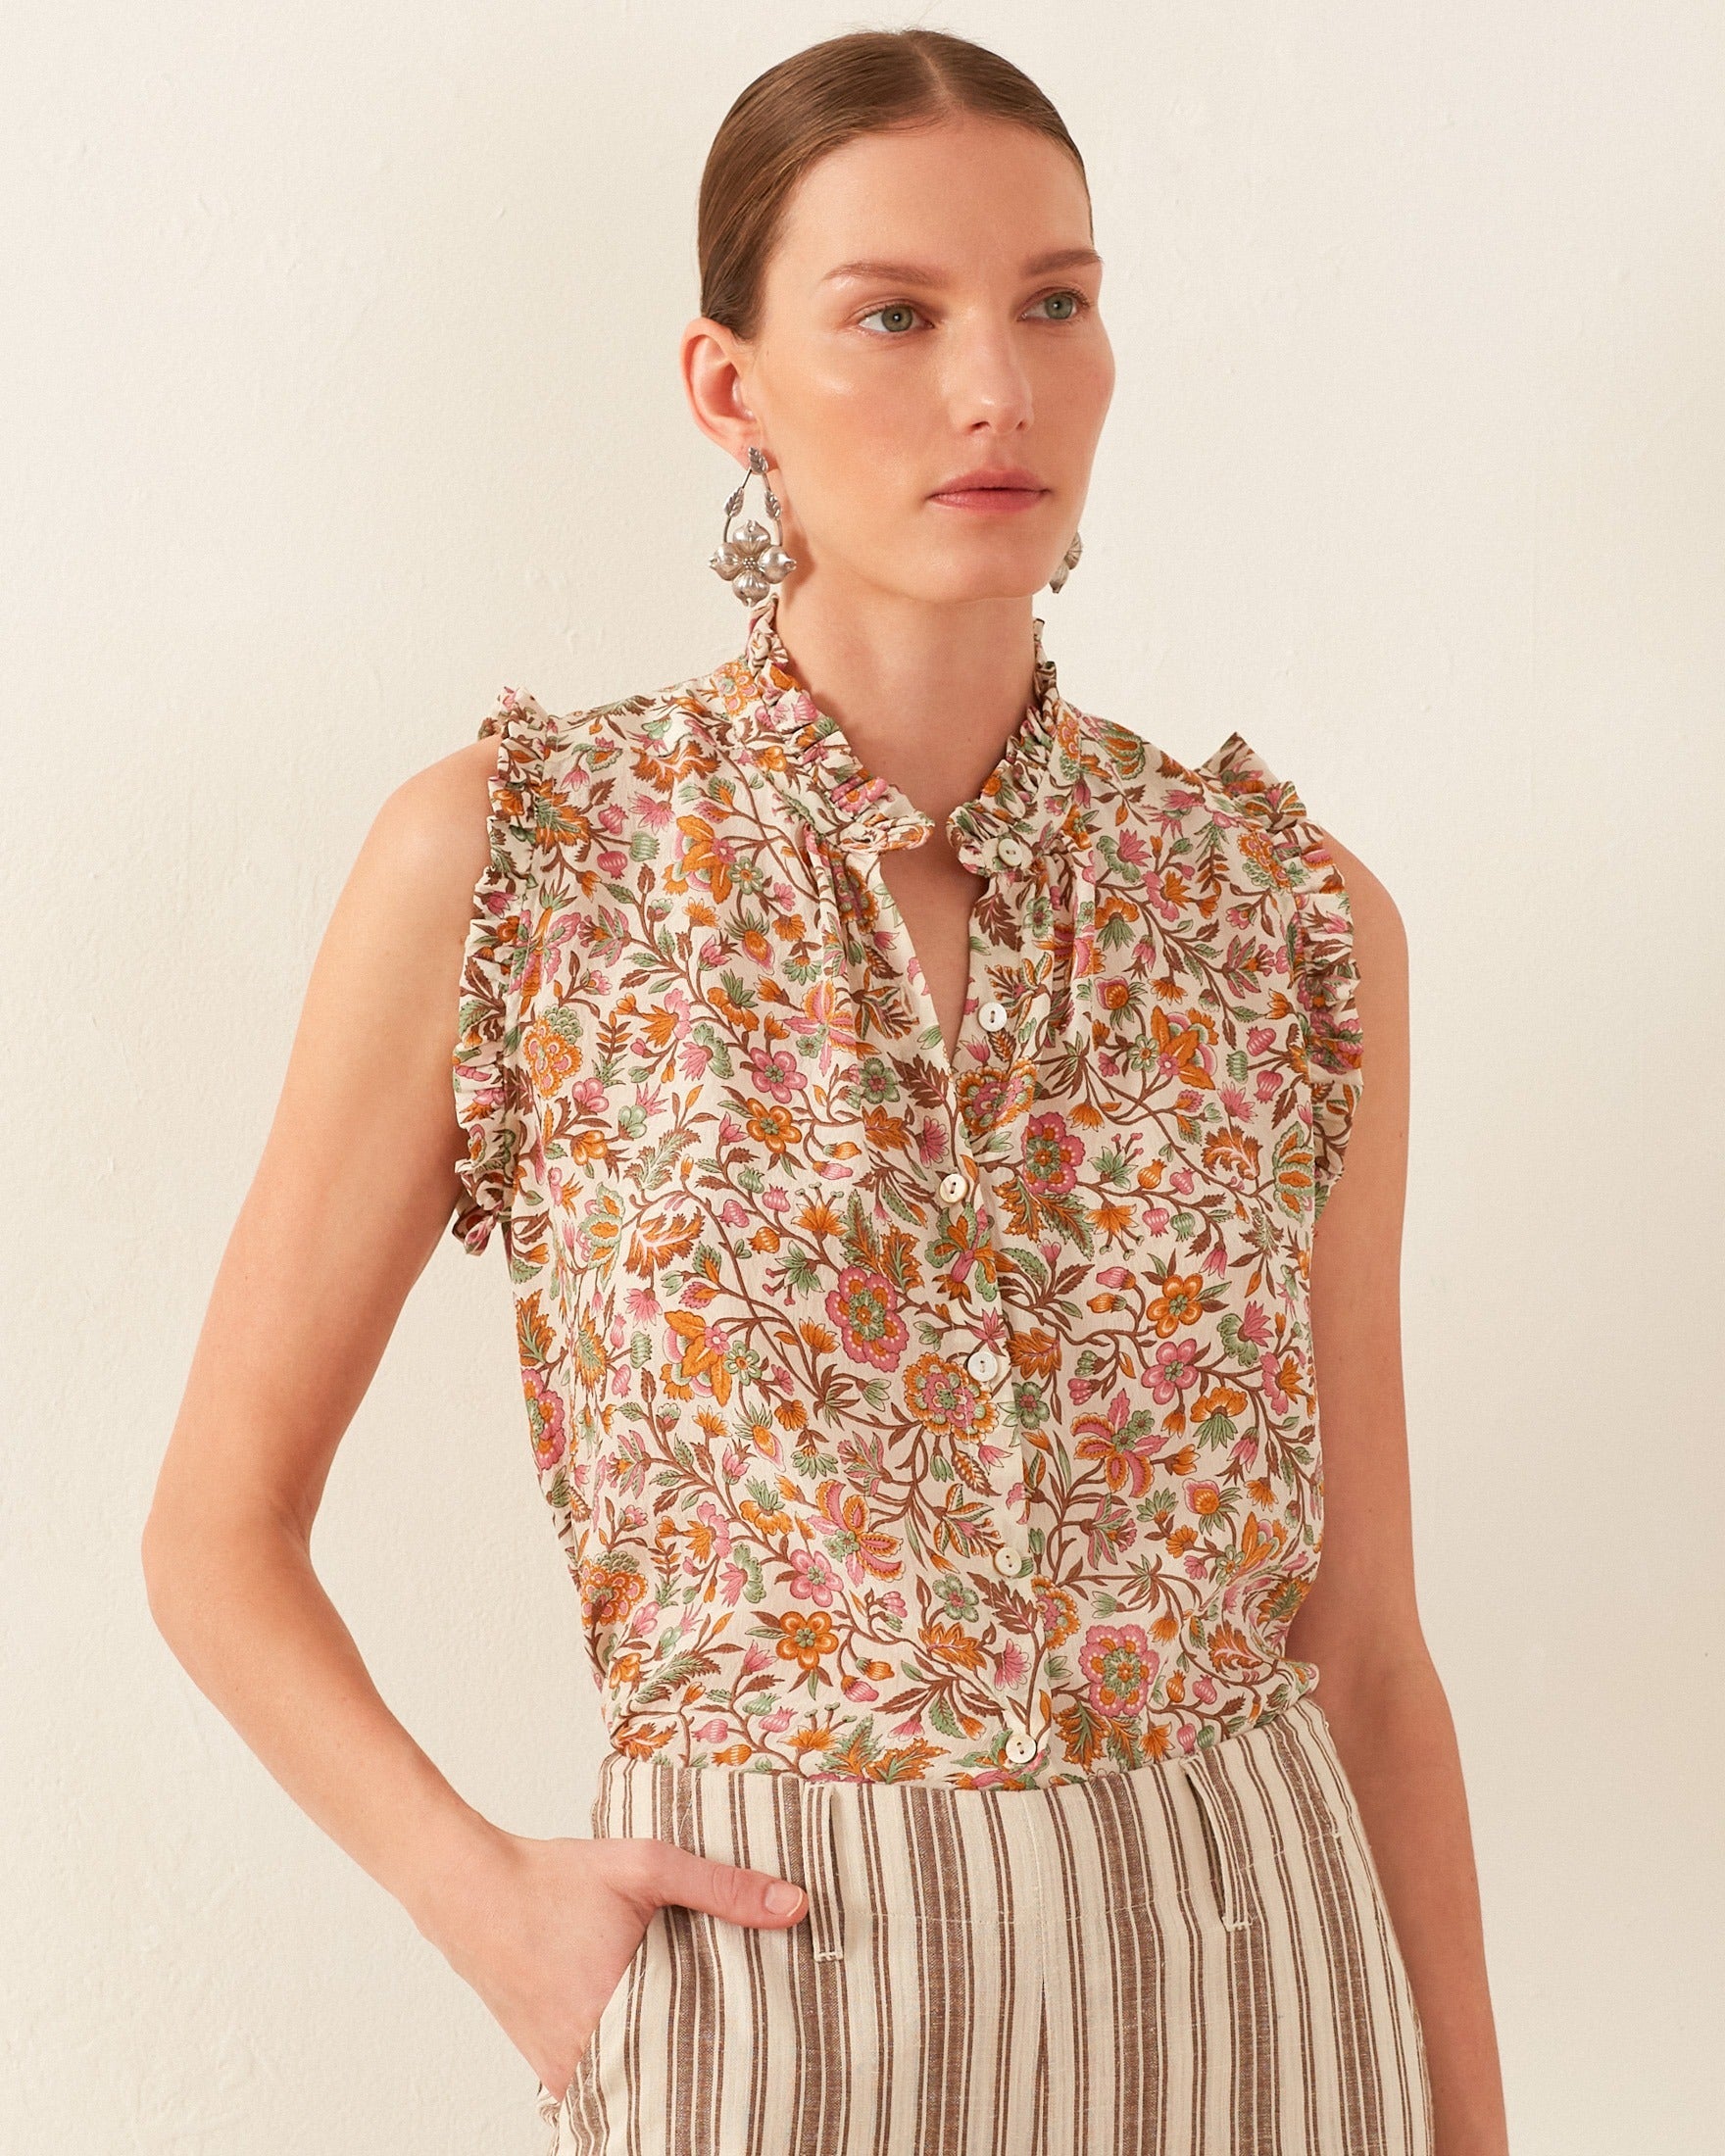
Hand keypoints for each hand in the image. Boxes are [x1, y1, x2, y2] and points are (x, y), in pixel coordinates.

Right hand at [407, 1818, 810, 2100]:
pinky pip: (604, 2081)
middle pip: (670, 2083)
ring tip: (713, 2042)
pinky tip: (660, 2036)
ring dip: (669, 2067)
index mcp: (619, 2018)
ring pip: (635, 2085)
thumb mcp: (647, 1868)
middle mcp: (588, 2059)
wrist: (472, 1891)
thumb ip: (723, 1888)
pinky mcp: (549, 2066)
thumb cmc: (555, 1880)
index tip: (771, 2053)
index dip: (737, 2064)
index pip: (699, 2068)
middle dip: (710, 2070)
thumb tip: (796, 1905)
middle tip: (753, 2050)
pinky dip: (633, 2063)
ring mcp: (564, 2070)